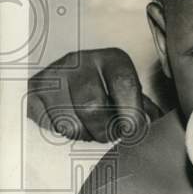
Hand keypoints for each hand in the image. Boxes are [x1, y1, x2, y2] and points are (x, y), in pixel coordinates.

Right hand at [27, 48, 163, 141]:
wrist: (65, 78)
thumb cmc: (106, 89)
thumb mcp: (127, 92)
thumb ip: (144, 109)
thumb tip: (157, 124)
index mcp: (112, 59)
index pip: (124, 84)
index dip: (131, 113)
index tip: (132, 131)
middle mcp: (81, 61)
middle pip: (92, 107)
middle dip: (105, 131)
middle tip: (109, 135)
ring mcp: (54, 74)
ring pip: (70, 121)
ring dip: (84, 134)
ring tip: (90, 128)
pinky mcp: (34, 90)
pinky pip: (50, 125)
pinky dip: (63, 132)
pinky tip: (70, 122)